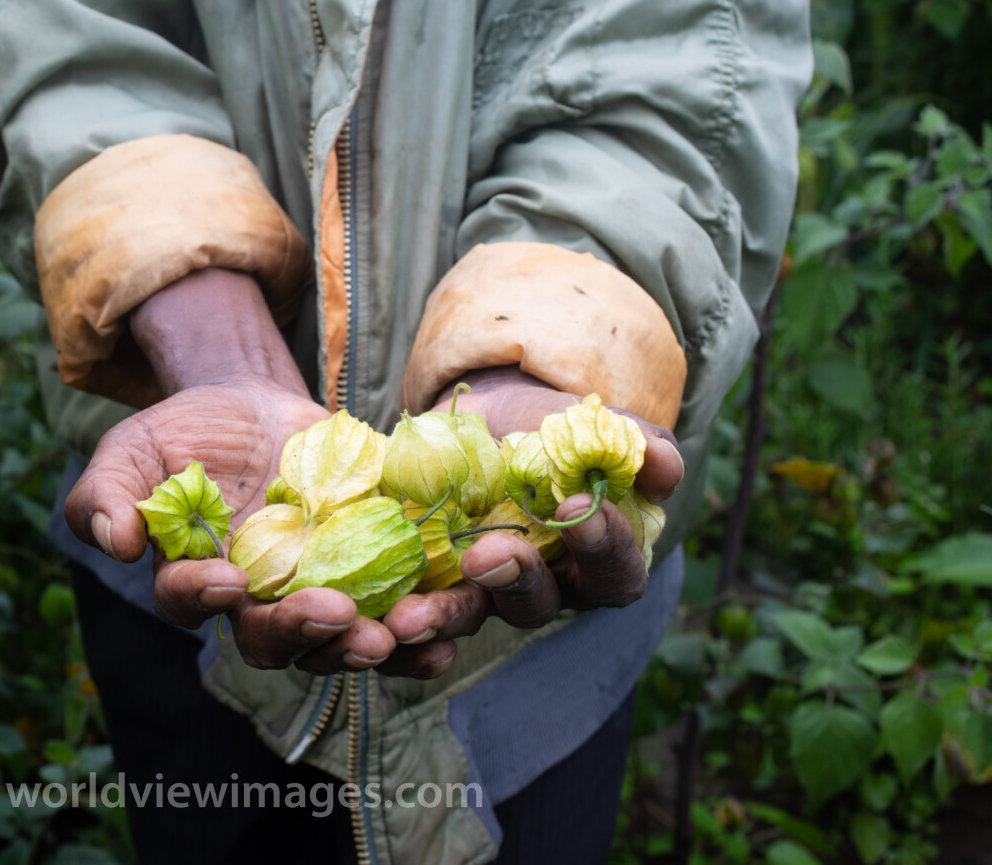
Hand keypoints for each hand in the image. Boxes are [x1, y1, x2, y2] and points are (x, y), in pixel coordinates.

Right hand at [63, 269, 400, 673]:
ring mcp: (314, 589)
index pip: (191, 603)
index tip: (229, 579)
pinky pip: (392, 613)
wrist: (253, 403)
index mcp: (193, 579)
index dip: (206, 596)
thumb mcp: (132, 448)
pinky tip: (440, 637)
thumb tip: (116, 540)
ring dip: (368, 646)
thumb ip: (106, 492)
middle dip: (305, 633)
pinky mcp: (367, 569)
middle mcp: (255, 602)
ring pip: (337, 639)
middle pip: (273, 639)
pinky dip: (418, 635)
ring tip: (395, 637)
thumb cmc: (184, 432)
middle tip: (339, 616)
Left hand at [376, 367, 684, 678]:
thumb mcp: (592, 426)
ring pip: (468, 617)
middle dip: (513, 581)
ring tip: (409, 617)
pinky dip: (395, 616)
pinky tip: (371, 613)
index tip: (571, 512)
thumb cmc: (552, 428)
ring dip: (441, 619)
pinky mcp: (426, 580)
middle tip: (487, 555)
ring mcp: (479, 591)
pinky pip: (412, 609)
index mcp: (595, 559)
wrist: (480, 416)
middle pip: (535, 605)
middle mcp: (541, 588)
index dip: (600, 548)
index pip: (614, 571)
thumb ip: (634, 445)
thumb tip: (664, 465)